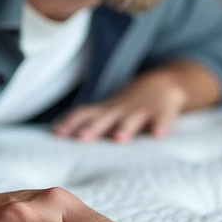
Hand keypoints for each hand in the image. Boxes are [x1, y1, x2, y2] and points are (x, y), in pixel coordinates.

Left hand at [53, 69, 188, 142]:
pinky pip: (162, 118)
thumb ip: (88, 123)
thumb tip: (58, 136)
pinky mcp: (162, 112)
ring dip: (125, 127)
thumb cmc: (128, 106)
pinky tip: (157, 134)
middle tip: (83, 137)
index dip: (71, 123)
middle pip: (105, 117)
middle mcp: (120, 110)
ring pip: (132, 118)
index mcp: (106, 111)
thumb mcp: (107, 111)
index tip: (58, 134)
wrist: (163, 84)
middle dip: (94, 127)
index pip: (84, 113)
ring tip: (119, 138)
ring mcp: (142, 110)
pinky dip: (160, 125)